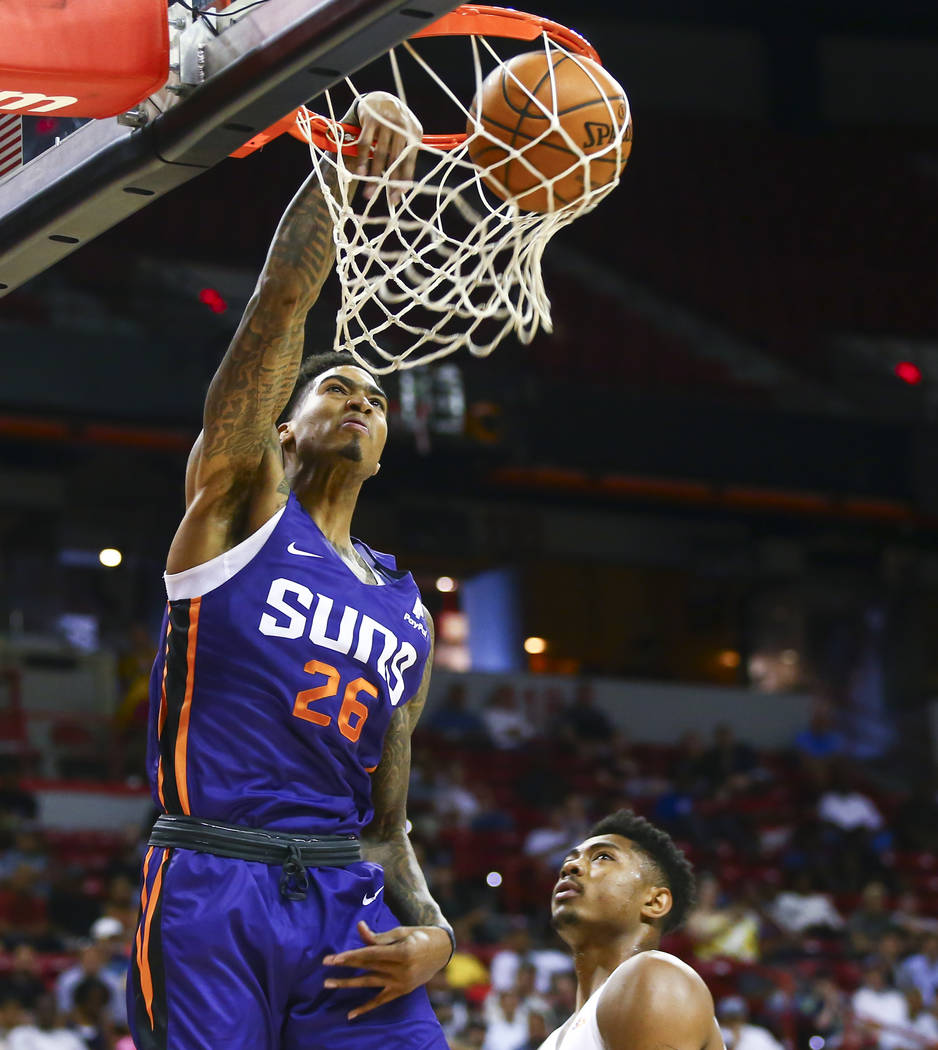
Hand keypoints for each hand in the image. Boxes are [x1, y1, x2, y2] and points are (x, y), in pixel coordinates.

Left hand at [322, 920, 451, 1019]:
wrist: (442, 950)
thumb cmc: (420, 936)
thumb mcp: (401, 931)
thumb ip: (379, 936)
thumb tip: (359, 928)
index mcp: (403, 952)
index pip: (371, 955)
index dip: (351, 955)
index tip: (334, 958)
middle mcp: (402, 970)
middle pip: (367, 968)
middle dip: (345, 965)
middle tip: (326, 964)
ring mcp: (402, 983)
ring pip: (369, 984)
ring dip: (347, 984)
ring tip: (328, 983)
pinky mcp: (402, 991)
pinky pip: (381, 1001)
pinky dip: (365, 1008)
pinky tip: (350, 1014)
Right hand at [352, 91, 422, 200]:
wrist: (381, 99)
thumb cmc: (395, 126)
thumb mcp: (406, 136)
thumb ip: (405, 156)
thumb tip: (402, 187)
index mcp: (414, 133)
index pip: (409, 160)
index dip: (405, 179)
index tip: (399, 195)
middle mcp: (402, 127)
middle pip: (395, 160)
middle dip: (390, 182)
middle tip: (386, 199)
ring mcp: (386, 122)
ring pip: (379, 154)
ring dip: (374, 175)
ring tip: (369, 193)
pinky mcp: (370, 120)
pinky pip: (365, 144)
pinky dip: (362, 160)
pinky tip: (360, 174)